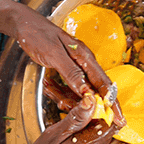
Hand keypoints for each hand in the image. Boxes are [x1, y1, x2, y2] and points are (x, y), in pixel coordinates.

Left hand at [0, 0, 121, 116]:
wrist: (25, 24)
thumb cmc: (38, 35)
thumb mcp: (54, 55)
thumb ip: (71, 73)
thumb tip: (88, 92)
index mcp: (86, 57)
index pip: (104, 84)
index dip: (112, 102)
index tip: (119, 119)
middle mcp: (85, 61)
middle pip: (97, 89)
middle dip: (96, 105)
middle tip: (91, 116)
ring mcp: (77, 64)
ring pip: (83, 89)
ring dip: (72, 98)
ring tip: (57, 97)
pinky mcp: (68, 67)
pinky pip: (71, 85)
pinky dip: (64, 93)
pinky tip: (55, 93)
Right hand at [12, 95, 119, 143]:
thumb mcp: (53, 136)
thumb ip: (75, 119)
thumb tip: (91, 101)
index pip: (111, 121)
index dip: (103, 108)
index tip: (90, 101)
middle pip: (107, 129)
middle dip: (95, 118)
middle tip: (75, 113)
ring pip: (101, 138)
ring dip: (90, 129)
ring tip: (70, 128)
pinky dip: (87, 140)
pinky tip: (71, 141)